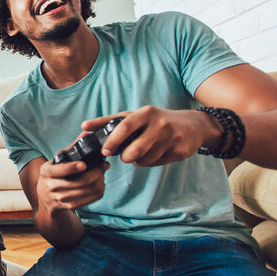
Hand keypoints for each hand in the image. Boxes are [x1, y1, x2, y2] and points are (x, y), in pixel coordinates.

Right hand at [37, 148, 109, 212]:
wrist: (46, 200)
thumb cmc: (53, 176)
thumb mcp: (56, 161)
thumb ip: (71, 147)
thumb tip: (86, 132)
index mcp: (46, 172)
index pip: (61, 170)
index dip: (73, 167)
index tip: (84, 164)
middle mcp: (51, 187)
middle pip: (82, 181)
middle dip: (97, 172)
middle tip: (104, 166)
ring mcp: (61, 198)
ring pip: (89, 190)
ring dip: (101, 181)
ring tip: (102, 174)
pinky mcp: (70, 206)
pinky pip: (91, 199)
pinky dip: (99, 190)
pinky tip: (99, 183)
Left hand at [82, 106, 220, 166]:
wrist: (193, 125)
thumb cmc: (154, 120)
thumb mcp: (134, 116)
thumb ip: (107, 122)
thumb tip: (83, 127)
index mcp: (146, 113)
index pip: (125, 127)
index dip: (113, 141)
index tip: (105, 152)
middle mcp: (160, 124)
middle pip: (135, 150)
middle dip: (126, 157)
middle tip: (124, 156)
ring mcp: (172, 138)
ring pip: (145, 159)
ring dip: (138, 161)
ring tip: (140, 153)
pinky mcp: (180, 151)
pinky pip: (157, 163)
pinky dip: (151, 162)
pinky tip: (154, 153)